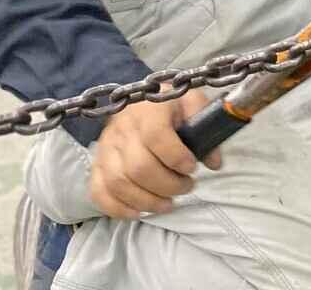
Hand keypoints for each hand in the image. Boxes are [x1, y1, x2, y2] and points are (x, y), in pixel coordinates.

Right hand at [89, 87, 221, 218]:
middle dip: (168, 185)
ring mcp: (106, 146)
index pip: (156, 136)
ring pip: (119, 183)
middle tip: (187, 187)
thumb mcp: (193, 103)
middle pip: (138, 167)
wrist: (143, 99)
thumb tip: (214, 163)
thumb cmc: (172, 104)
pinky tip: (140, 211)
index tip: (193, 167)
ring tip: (169, 202)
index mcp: (149, 108)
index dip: (176, 157)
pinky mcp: (97, 163)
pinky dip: (119, 208)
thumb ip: (207, 127)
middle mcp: (122, 127)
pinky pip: (99, 192)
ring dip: (147, 201)